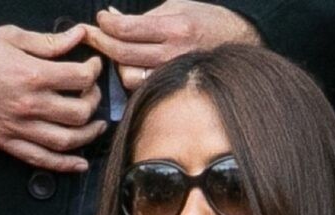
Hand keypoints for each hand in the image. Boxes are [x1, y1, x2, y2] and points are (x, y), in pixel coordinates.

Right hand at [0, 25, 104, 171]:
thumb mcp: (11, 37)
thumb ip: (49, 42)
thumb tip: (79, 36)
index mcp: (32, 75)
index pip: (81, 79)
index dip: (94, 72)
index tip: (93, 68)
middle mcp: (28, 104)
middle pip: (80, 112)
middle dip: (94, 101)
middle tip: (91, 94)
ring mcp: (17, 127)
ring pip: (67, 140)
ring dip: (89, 135)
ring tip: (96, 126)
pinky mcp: (6, 142)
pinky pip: (41, 160)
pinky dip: (65, 165)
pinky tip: (80, 164)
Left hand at [83, 0, 260, 90]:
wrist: (240, 42)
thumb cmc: (208, 21)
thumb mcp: (176, 7)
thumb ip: (143, 17)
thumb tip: (112, 18)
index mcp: (175, 29)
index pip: (126, 29)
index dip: (105, 24)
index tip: (101, 19)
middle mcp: (175, 54)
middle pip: (122, 54)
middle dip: (101, 42)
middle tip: (93, 34)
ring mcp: (176, 74)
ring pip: (130, 78)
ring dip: (117, 64)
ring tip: (115, 52)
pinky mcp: (176, 86)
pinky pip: (144, 88)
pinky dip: (132, 77)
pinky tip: (130, 66)